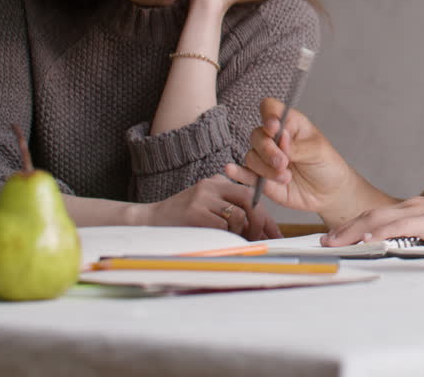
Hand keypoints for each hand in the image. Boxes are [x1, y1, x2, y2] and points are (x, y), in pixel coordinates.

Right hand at [140, 175, 282, 239]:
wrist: (148, 222)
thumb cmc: (181, 220)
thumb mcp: (206, 205)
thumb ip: (228, 208)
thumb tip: (261, 229)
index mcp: (216, 182)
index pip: (250, 195)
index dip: (265, 216)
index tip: (275, 234)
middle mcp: (211, 186)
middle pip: (249, 201)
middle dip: (259, 223)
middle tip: (260, 240)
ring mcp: (202, 198)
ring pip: (238, 216)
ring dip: (240, 234)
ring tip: (232, 241)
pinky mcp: (194, 213)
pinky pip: (222, 227)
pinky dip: (225, 237)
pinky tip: (217, 240)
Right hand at [224, 98, 354, 213]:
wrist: (329, 192)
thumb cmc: (327, 165)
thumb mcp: (319, 152)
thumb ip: (298, 146)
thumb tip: (280, 139)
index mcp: (290, 124)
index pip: (270, 109)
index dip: (268, 115)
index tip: (274, 127)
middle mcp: (274, 139)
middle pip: (257, 135)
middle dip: (268, 150)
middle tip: (284, 162)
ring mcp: (266, 159)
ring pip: (251, 156)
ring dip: (266, 168)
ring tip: (286, 176)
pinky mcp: (261, 178)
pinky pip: (245, 173)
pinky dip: (237, 171)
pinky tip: (231, 169)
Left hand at [321, 193, 423, 246]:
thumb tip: (409, 254)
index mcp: (417, 210)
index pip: (379, 216)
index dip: (356, 225)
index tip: (338, 236)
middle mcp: (414, 207)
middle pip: (372, 215)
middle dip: (346, 228)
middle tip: (325, 241)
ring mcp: (422, 211)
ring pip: (379, 218)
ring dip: (354, 230)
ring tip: (334, 242)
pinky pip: (399, 226)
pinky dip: (379, 232)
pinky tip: (365, 240)